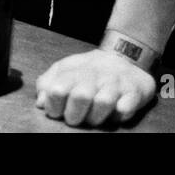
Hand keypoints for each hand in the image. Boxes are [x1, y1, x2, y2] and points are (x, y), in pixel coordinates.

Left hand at [36, 49, 155, 126]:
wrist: (126, 56)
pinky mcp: (134, 93)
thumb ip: (48, 84)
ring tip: (94, 118)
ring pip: (103, 102)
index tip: (56, 112)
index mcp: (73, 71)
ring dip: (96, 117)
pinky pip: (125, 108)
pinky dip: (119, 115)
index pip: (57, 89)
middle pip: (80, 96)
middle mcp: (94, 76)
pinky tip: (115, 113)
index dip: (54, 106)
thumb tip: (40, 103)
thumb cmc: (89, 70)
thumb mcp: (64, 70)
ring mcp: (115, 83)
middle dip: (74, 115)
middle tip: (74, 119)